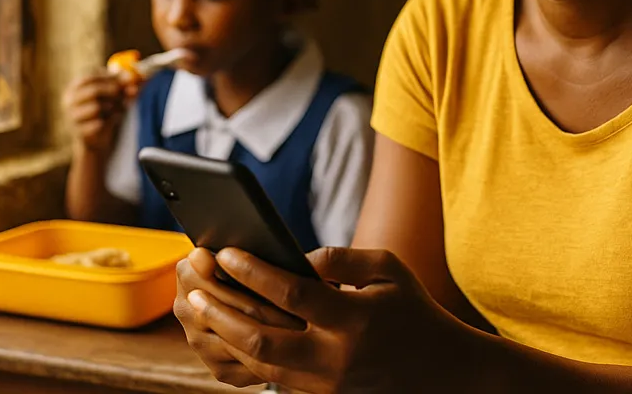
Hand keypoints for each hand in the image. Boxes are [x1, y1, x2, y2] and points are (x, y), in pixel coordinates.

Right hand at [61, 71, 135, 153]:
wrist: (98, 137)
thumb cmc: (106, 109)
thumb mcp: (115, 94)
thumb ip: (124, 85)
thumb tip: (135, 81)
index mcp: (75, 87)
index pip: (90, 77)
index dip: (111, 78)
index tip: (128, 79)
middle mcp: (69, 100)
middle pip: (94, 91)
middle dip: (114, 92)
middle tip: (127, 93)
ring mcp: (72, 116)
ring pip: (97, 107)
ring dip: (112, 107)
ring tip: (117, 109)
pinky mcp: (78, 131)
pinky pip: (98, 123)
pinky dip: (109, 121)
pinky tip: (111, 121)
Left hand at [176, 246, 471, 392]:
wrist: (438, 372)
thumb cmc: (411, 310)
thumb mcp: (388, 269)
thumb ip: (340, 258)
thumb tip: (292, 255)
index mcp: (355, 320)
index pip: (293, 294)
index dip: (254, 272)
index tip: (225, 251)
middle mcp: (335, 358)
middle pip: (261, 337)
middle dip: (220, 308)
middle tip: (193, 281)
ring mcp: (323, 385)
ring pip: (255, 363)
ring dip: (219, 333)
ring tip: (195, 303)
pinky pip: (265, 378)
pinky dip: (236, 354)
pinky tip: (216, 330)